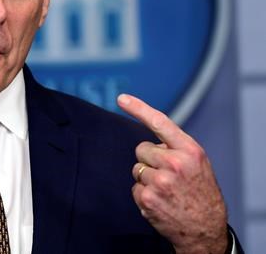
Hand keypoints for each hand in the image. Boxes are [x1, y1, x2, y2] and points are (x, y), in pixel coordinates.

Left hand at [118, 94, 227, 253]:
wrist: (205, 229)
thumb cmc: (200, 193)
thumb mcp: (197, 164)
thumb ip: (176, 149)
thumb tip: (150, 142)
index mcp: (190, 151)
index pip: (160, 122)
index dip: (139, 108)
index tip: (121, 99)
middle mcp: (175, 163)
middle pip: (142, 149)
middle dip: (150, 160)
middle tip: (168, 176)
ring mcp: (160, 181)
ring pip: (137, 169)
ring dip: (147, 178)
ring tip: (167, 191)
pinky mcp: (147, 197)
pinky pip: (135, 187)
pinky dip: (144, 194)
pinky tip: (160, 202)